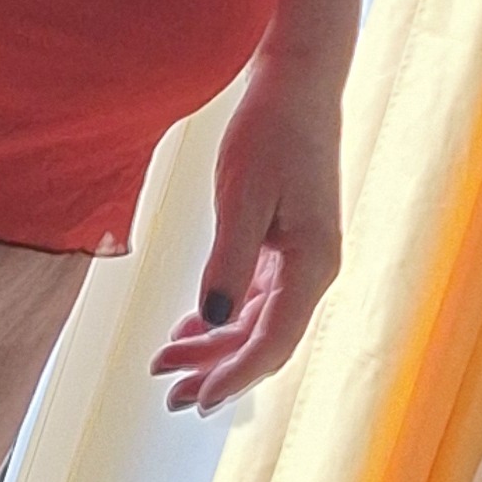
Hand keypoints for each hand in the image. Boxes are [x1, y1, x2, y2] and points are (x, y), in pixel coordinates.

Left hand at [150, 54, 343, 413]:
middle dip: (216, 369)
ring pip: (258, 320)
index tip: (195, 399)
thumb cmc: (271, 131)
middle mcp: (315, 269)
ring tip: (167, 363)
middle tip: (168, 396)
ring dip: (214, 345)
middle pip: (265, 339)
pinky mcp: (288, 242)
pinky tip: (190, 327)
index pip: (272, 341)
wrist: (296, 82)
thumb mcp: (241, 196)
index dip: (233, 376)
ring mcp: (303, 257)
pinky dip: (223, 314)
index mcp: (313, 264)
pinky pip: (256, 295)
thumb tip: (215, 323)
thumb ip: (229, 263)